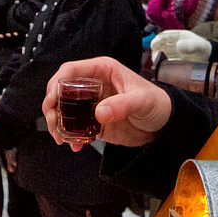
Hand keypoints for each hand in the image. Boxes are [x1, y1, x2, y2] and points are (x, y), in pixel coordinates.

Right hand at [43, 57, 171, 150]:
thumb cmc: (157, 103)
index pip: (70, 71)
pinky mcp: (94, 122)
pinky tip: (75, 145)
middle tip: (53, 123)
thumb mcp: (141, 101)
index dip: (56, 84)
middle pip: (60, 91)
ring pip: (64, 110)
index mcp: (101, 71)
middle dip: (51, 107)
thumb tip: (99, 113)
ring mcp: (91, 104)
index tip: (51, 101)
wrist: (165, 125)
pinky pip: (75, 127)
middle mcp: (92, 85)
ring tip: (61, 138)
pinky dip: (70, 136)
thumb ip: (121, 105)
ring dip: (57, 124)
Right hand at [150, 29, 211, 61]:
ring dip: (158, 60)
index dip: (158, 40)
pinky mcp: (171, 62)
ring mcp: (170, 53)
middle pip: (158, 46)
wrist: (207, 58)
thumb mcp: (199, 45)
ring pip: (159, 56)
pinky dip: (162, 66)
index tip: (155, 45)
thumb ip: (190, 45)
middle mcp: (171, 44)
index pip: (164, 36)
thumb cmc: (203, 48)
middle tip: (156, 59)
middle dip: (155, 52)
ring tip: (160, 65)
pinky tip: (164, 70)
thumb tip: (178, 46)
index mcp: (177, 36)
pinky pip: (164, 64)